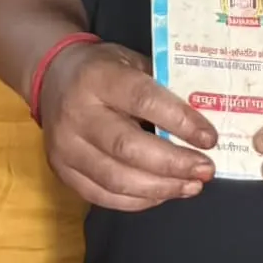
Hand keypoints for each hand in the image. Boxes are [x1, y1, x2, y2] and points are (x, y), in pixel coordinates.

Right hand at [40, 45, 214, 211]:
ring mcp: (65, 147)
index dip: (180, 122)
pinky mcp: (62, 172)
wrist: (52, 77)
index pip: (144, 101)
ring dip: (161, 188)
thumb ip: (163, 87)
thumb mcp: (132, 61)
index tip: (209, 139)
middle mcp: (76, 114)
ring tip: (191, 186)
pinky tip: (162, 193)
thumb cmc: (103, 70)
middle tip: (205, 170)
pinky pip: (103, 196)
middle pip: (128, 147)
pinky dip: (138, 200)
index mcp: (97, 78)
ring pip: (116, 179)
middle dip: (174, 164)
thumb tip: (202, 124)